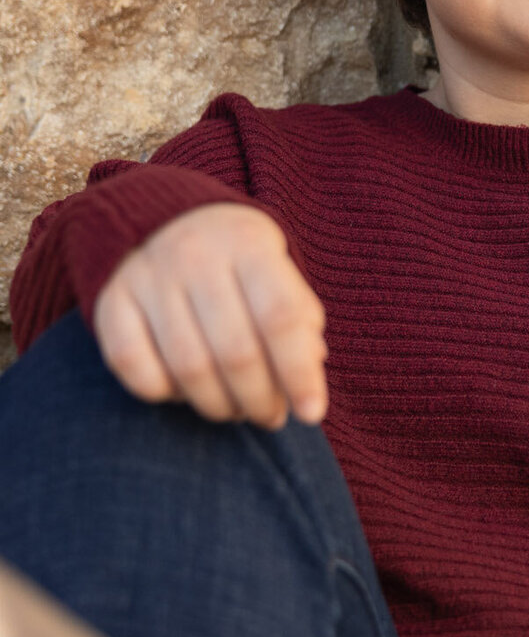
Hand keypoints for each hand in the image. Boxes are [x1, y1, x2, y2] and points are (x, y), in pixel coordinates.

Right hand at [93, 203, 327, 428]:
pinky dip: (163, 393)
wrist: (165, 219)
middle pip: (235, 352)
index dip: (299, 373)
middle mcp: (195, 255)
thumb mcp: (278, 274)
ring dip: (218, 406)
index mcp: (249, 244)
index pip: (281, 317)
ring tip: (236, 411)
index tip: (311, 413)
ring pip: (187, 367)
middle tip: (270, 417)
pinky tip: (184, 391)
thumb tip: (308, 379)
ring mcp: (148, 276)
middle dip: (259, 400)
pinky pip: (132, 366)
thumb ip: (300, 323)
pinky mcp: (110, 299)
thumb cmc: (239, 263)